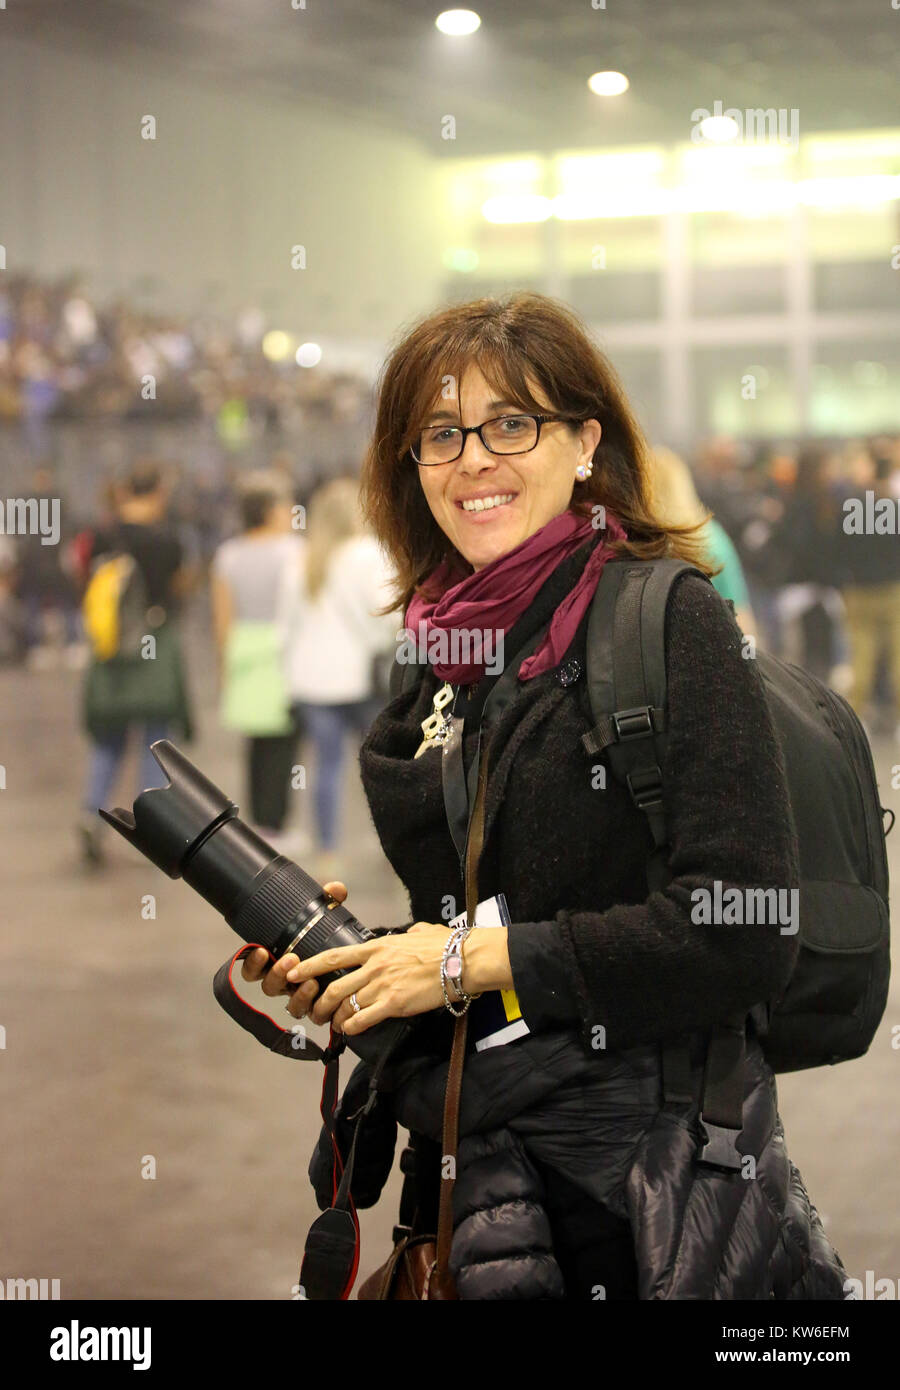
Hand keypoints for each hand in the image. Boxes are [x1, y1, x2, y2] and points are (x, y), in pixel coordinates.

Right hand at [238, 879, 350, 1020]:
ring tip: (311, 981)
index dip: (252, 963)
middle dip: (277, 974)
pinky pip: (310, 1014)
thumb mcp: (328, 920)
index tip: (260, 950)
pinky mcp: (319, 1009)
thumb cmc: (332, 941)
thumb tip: (335, 889)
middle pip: (269, 987)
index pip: (254, 968)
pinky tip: (321, 991)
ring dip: (297, 994)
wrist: (357, 964)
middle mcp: (287, 983)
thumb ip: (329, 903)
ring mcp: (302, 998)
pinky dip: (314, 1004)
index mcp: (279, 962)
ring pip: (289, 1004)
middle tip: (291, 960)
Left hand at [287, 915, 455, 1036]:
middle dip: (317, 1001)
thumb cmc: (447, 945)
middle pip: (334, 985)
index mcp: (378, 947)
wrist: (463, 959)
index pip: (334, 956)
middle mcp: (375, 965)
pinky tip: (351, 1030)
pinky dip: (352, 1027)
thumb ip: (408, 934)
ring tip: (334, 1023)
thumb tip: (410, 933)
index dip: (310, 965)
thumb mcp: (421, 931)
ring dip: (335, 1017)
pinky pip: (363, 1018)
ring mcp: (383, 984)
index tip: (294, 972)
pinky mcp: (394, 1003)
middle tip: (313, 1010)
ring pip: (345, 1004)